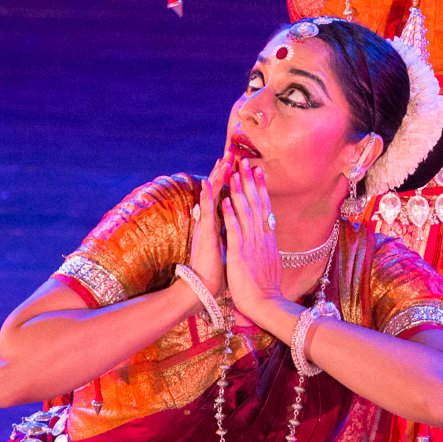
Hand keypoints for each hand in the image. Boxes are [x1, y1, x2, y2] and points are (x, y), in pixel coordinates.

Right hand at [188, 158, 228, 298]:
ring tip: (222, 160)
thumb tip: (234, 228)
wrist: (206, 289)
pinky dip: (208, 198)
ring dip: (216, 178)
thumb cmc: (217, 271)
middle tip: (231, 152)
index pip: (226, 197)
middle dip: (224, 172)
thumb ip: (228, 235)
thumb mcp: (227, 247)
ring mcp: (207, 227)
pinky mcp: (205, 235)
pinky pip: (206, 213)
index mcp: (219, 225)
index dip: (231, 181)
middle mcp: (211, 222)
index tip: (237, 164)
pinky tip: (208, 184)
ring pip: (212, 197)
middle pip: (219, 191)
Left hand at [222, 159, 283, 323]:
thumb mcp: (270, 260)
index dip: (261, 188)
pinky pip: (234, 229)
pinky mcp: (240, 252)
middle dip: (250, 181)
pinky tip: (226, 200)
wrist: (265, 303)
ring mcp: (252, 243)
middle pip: (256, 203)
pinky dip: (230, 213)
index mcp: (267, 238)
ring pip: (246, 211)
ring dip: (240, 190)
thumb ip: (267, 246)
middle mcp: (261, 236)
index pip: (264, 207)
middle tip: (246, 162)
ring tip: (235, 173)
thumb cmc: (266, 286)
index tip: (258, 171)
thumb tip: (268, 237)